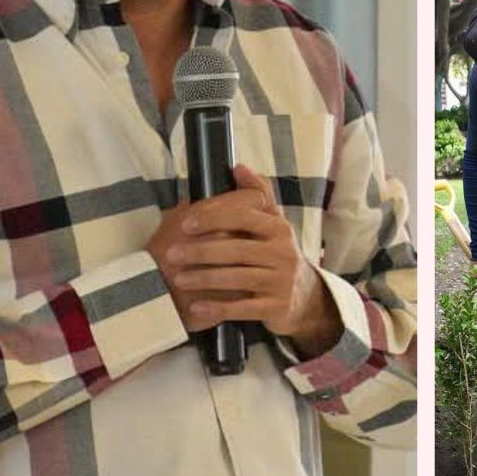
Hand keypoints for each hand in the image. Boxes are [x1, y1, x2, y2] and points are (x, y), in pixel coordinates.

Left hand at [147, 163, 340, 356]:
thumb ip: (257, 194)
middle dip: (201, 252)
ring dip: (204, 279)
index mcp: (279, 228)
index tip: (186, 224)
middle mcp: (283, 253)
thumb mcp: (273, 222)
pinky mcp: (276, 307)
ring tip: (179, 279)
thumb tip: (238, 167)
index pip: (244, 217)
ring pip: (238, 279)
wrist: (304, 295)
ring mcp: (281, 281)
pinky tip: (196, 307)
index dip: (213, 218)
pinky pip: (243, 308)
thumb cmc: (278, 253)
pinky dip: (218, 308)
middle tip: (172, 254)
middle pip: (237, 250)